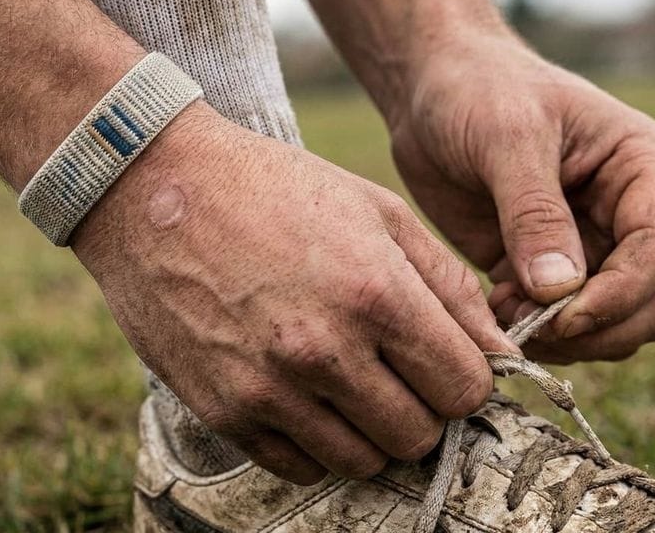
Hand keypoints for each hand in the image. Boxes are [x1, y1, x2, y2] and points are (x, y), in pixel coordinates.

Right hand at [71, 101, 517, 483]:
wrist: (155, 188)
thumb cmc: (274, 189)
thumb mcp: (375, 210)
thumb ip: (447, 283)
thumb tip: (499, 351)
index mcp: (375, 293)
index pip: (464, 388)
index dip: (466, 379)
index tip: (446, 363)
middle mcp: (324, 351)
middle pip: (419, 435)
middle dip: (424, 410)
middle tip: (400, 375)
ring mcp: (269, 388)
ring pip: (364, 462)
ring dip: (372, 432)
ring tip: (353, 384)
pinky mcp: (224, 410)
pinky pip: (300, 466)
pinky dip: (316, 443)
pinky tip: (307, 397)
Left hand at [389, 33, 654, 362]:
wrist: (428, 92)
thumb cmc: (476, 90)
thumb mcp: (506, 137)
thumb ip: (533, 212)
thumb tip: (559, 291)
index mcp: (640, 168)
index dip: (620, 295)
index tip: (563, 315)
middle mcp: (624, 213)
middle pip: (650, 302)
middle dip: (599, 328)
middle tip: (535, 329)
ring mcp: (584, 246)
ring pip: (608, 324)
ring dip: (563, 338)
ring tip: (504, 312)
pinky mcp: (538, 270)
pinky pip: (556, 324)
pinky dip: (531, 332)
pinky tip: (493, 309)